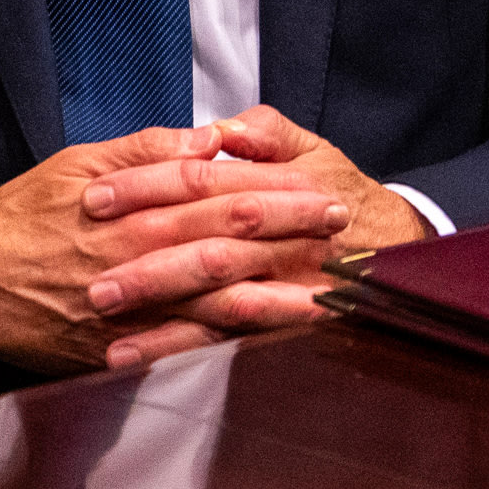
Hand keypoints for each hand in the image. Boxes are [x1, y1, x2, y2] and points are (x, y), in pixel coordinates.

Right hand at [0, 123, 350, 374]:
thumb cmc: (21, 212)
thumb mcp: (78, 160)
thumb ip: (145, 151)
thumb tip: (207, 140)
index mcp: (127, 205)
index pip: (215, 192)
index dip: (272, 189)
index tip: (318, 186)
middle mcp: (132, 255)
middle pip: (225, 243)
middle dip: (288, 236)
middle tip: (340, 226)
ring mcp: (125, 309)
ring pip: (212, 303)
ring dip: (275, 296)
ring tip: (326, 293)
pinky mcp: (114, 350)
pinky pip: (179, 350)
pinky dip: (224, 347)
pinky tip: (264, 346)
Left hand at [82, 105, 432, 366]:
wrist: (399, 252)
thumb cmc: (337, 192)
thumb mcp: (309, 149)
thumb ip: (264, 133)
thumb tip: (220, 129)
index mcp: (279, 188)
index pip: (203, 183)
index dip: (146, 188)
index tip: (94, 197)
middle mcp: (281, 241)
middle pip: (206, 250)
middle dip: (146, 264)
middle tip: (89, 274)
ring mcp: (282, 289)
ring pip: (215, 304)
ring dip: (156, 317)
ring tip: (101, 323)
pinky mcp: (278, 326)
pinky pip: (225, 344)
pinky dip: (177, 354)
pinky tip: (132, 360)